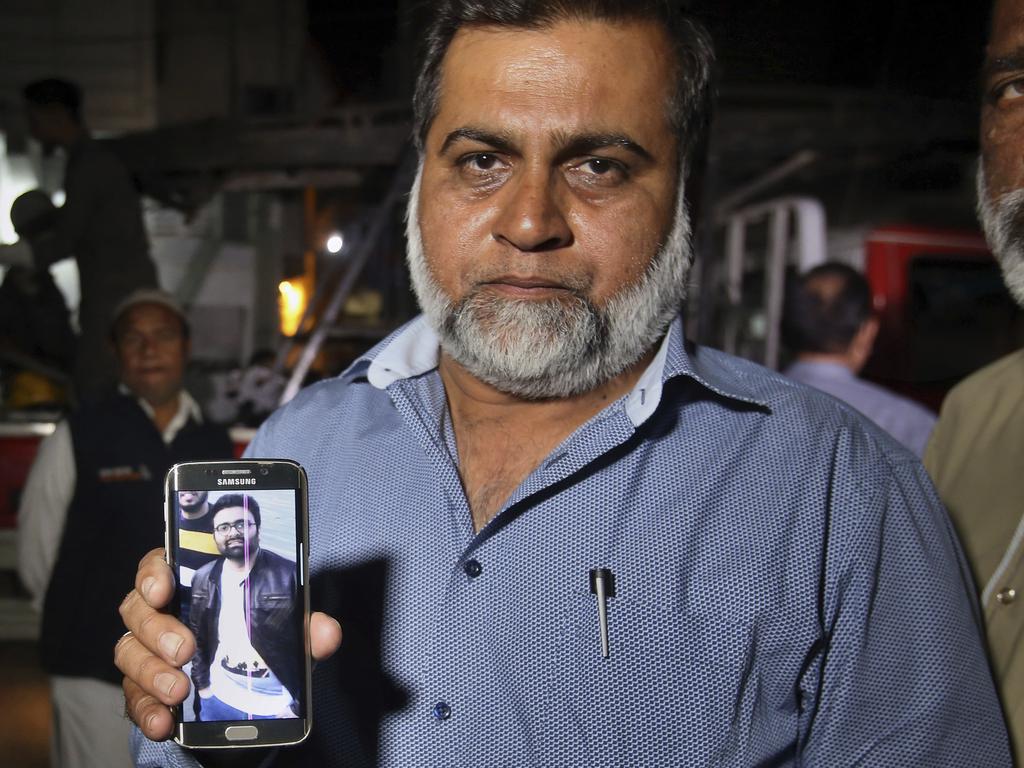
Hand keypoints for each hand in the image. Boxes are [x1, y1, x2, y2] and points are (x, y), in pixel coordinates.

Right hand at [115, 548, 342, 740]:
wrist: (243, 690)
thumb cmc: (256, 638)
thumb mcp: (283, 630)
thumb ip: (304, 628)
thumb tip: (327, 633)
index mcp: (188, 586)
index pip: (156, 566)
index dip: (152, 573)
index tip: (163, 588)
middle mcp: (159, 615)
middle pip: (137, 611)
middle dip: (158, 630)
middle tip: (185, 649)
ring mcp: (147, 652)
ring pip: (128, 653)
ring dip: (150, 672)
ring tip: (179, 690)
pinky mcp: (144, 689)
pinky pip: (133, 698)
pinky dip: (146, 711)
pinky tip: (163, 723)